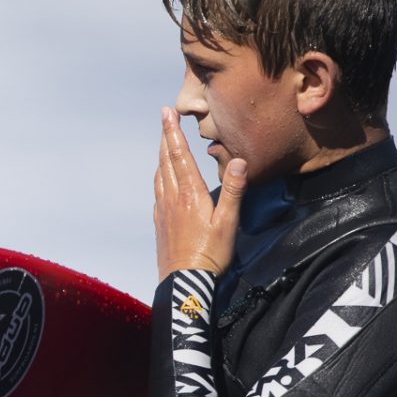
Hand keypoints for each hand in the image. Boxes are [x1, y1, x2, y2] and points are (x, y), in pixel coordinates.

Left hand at [153, 106, 243, 281]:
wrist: (184, 282)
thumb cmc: (210, 254)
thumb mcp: (228, 222)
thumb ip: (233, 190)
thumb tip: (239, 160)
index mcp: (189, 194)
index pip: (179, 155)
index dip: (172, 133)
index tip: (166, 113)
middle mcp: (172, 198)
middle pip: (165, 161)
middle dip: (165, 137)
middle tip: (164, 118)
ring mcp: (163, 210)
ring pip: (159, 175)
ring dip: (161, 155)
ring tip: (164, 142)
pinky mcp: (160, 222)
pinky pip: (158, 191)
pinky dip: (160, 175)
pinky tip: (163, 178)